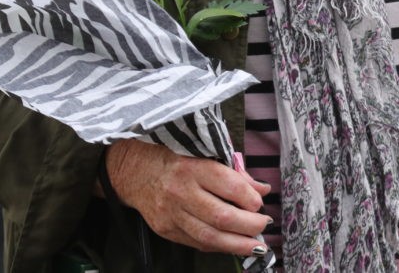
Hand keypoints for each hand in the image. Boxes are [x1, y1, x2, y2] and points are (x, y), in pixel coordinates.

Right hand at [104, 139, 270, 255]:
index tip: (260, 202)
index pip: (228, 186)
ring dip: (238, 244)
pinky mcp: (165, 229)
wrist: (134, 171)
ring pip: (210, 236)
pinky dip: (218, 245)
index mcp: (192, 167)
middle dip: (249, 225)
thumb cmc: (175, 158)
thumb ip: (233, 173)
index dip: (250, 198)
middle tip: (264, 225)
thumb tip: (262, 189)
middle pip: (221, 216)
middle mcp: (180, 192)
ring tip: (256, 246)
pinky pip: (196, 243)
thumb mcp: (203, 154)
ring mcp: (171, 214)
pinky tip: (232, 244)